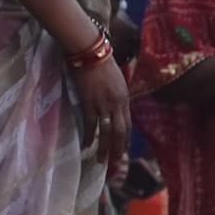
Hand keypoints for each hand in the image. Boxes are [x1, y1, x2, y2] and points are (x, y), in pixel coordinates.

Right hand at [74, 50, 133, 172]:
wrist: (90, 50)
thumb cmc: (101, 61)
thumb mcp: (116, 79)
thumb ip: (116, 94)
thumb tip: (113, 106)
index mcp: (125, 98)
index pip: (128, 124)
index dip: (125, 140)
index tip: (123, 151)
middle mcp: (117, 103)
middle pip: (120, 132)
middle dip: (118, 150)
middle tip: (114, 163)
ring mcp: (104, 104)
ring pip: (107, 132)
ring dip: (105, 148)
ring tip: (101, 161)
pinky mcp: (90, 102)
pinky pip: (91, 124)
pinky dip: (90, 137)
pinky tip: (87, 146)